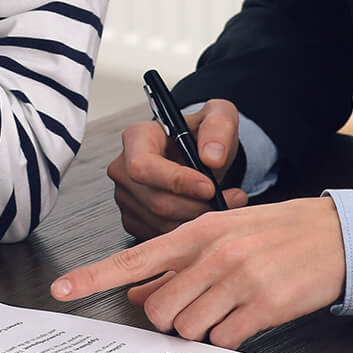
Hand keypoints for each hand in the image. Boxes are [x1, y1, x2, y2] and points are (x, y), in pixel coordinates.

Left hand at [51, 197, 345, 348]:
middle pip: (160, 310)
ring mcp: (238, 280)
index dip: (93, 277)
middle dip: (171, 320)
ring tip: (229, 307)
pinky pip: (225, 340)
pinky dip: (229, 338)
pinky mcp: (264, 305)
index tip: (61, 290)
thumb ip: (176, 265)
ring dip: (203, 330)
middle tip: (197, 308)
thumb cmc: (272, 235)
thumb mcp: (219, 237)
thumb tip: (136, 293)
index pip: (133, 258)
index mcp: (195, 232)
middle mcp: (212, 253)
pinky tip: (247, 317)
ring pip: (190, 329)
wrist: (332, 235)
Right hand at [108, 101, 247, 237]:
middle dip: (197, 205)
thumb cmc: (202, 135)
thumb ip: (218, 128)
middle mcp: (123, 167)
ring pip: (161, 222)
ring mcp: (126, 196)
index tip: (209, 186)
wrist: (200, 155)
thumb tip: (212, 157)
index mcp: (137, 137)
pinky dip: (188, 231)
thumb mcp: (218, 117)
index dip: (176, 181)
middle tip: (228, 198)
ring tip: (223, 204)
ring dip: (197, 220)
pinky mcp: (133, 219)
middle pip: (155, 200)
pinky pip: (161, 235)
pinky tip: (204, 213)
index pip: (143, 166)